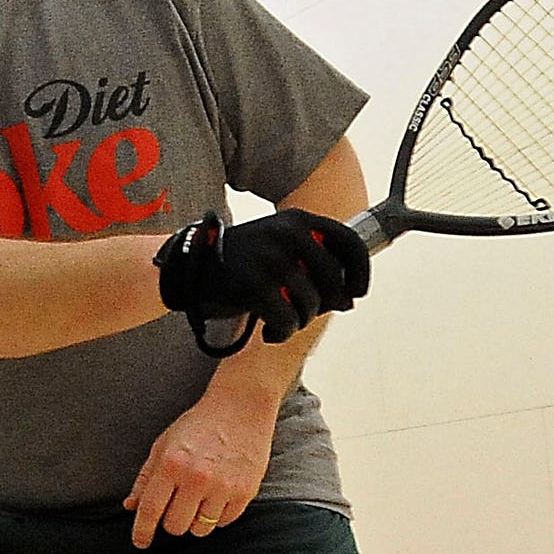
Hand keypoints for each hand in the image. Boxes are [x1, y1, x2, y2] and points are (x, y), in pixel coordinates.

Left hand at [124, 385, 275, 547]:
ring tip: (201, 497)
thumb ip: (146, 478)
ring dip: (196, 519)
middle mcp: (197, 477)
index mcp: (172, 463)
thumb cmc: (199, 424)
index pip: (150, 509)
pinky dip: (218, 515)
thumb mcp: (164, 444)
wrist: (241, 407)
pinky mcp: (245, 492)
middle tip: (178, 504)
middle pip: (175, 526)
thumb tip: (131, 506)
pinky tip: (218, 495)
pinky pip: (224, 522)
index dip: (142, 531)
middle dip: (172, 521)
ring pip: (200, 529)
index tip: (140, 542)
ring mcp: (223, 486)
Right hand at [153, 208, 370, 342]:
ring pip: (311, 304)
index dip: (361, 273)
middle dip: (323, 306)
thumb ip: (315, 269)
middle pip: (333, 281)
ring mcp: (271, 257)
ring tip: (281, 321)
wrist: (192, 268)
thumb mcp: (281, 252)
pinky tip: (269, 332)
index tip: (356, 294)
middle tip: (303, 314)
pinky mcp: (254, 283)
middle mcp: (289, 233)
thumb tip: (349, 301)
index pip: (351, 243)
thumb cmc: (244, 264)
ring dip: (299, 322)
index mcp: (300, 220)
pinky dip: (281, 333)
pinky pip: (287, 320)